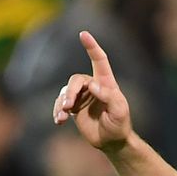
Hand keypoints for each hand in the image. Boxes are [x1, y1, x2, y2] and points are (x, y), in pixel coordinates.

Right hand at [53, 31, 131, 152]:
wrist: (111, 142)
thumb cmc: (119, 125)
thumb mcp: (119, 112)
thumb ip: (109, 97)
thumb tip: (93, 85)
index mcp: (107, 84)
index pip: (100, 60)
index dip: (92, 47)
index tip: (83, 34)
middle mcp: (93, 87)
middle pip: (76, 80)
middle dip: (70, 92)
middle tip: (67, 106)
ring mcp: (82, 97)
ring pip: (66, 92)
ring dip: (61, 103)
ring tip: (61, 116)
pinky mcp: (74, 108)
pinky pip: (60, 104)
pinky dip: (57, 111)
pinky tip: (58, 121)